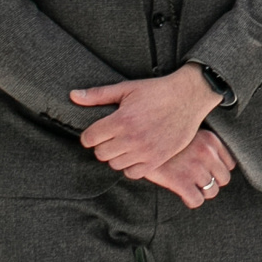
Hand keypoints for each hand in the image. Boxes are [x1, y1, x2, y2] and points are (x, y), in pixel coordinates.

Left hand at [70, 63, 215, 177]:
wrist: (189, 97)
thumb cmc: (157, 91)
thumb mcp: (127, 88)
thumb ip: (98, 95)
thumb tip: (73, 96)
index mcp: (121, 120)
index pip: (89, 138)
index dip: (90, 135)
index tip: (97, 130)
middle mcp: (132, 138)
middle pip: (100, 153)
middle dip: (102, 145)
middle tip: (112, 136)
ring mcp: (145, 151)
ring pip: (115, 164)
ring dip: (116, 155)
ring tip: (124, 144)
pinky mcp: (157, 159)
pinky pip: (133, 173)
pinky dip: (130, 166)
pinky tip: (134, 153)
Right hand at [146, 130, 237, 210]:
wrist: (139, 140)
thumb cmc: (162, 137)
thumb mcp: (187, 133)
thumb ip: (202, 144)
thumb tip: (211, 163)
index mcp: (211, 140)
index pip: (230, 164)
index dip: (218, 171)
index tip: (208, 172)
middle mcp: (207, 153)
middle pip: (224, 179)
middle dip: (212, 183)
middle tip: (198, 182)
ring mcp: (195, 168)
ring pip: (212, 191)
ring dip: (201, 192)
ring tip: (190, 188)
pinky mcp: (181, 182)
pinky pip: (196, 200)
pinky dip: (191, 200)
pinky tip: (183, 195)